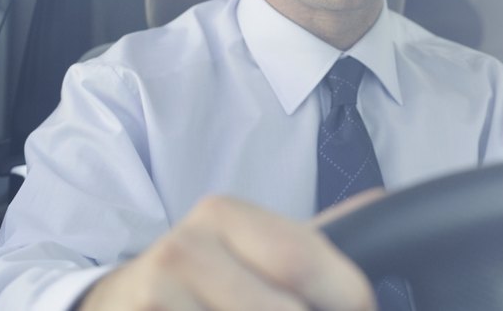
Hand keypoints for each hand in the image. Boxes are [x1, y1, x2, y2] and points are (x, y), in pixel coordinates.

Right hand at [78, 191, 382, 310]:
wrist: (119, 299)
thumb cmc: (201, 275)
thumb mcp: (253, 244)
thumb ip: (315, 235)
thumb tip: (383, 202)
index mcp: (224, 214)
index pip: (303, 258)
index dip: (348, 297)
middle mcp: (185, 247)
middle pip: (282, 309)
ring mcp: (156, 292)